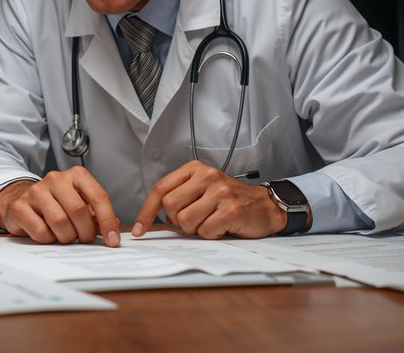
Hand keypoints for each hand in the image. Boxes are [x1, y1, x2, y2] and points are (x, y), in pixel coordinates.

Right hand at [0, 166, 120, 246]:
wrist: (21, 199)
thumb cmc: (55, 203)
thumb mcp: (79, 204)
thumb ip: (96, 215)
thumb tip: (113, 226)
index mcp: (76, 175)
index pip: (99, 197)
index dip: (108, 221)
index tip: (113, 240)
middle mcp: (56, 179)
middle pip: (79, 211)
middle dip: (85, 232)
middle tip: (83, 239)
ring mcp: (36, 191)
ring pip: (60, 222)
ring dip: (66, 237)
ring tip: (64, 235)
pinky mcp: (20, 207)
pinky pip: (41, 231)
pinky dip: (48, 239)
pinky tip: (47, 233)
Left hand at [132, 160, 288, 238]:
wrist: (264, 206)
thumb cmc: (229, 199)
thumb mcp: (201, 188)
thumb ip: (179, 195)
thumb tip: (150, 219)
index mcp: (195, 169)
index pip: (161, 189)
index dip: (146, 211)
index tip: (139, 229)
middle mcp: (207, 176)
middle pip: (170, 207)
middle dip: (177, 221)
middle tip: (195, 219)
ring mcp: (220, 192)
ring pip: (185, 221)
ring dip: (195, 229)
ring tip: (210, 221)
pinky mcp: (231, 210)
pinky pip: (205, 231)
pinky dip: (211, 234)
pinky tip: (222, 226)